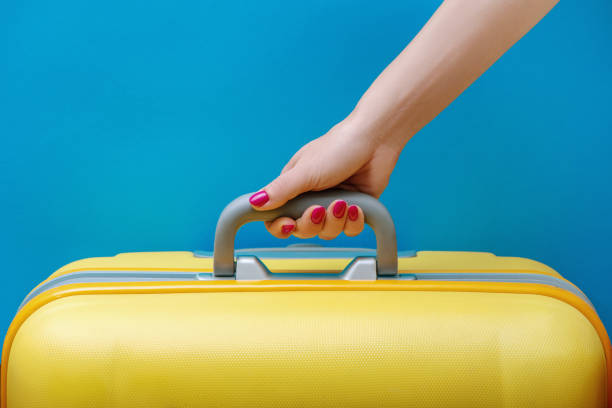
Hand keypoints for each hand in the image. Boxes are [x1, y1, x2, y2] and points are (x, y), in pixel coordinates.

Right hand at [248, 117, 402, 238]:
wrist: (375, 140)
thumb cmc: (338, 147)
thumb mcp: (305, 171)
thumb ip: (280, 190)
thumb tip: (254, 203)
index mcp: (293, 188)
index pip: (276, 217)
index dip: (280, 226)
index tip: (288, 225)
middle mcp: (311, 198)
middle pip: (302, 229)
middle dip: (311, 224)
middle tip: (320, 209)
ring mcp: (333, 205)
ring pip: (327, 232)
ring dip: (335, 222)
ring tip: (343, 203)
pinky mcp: (354, 209)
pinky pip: (349, 229)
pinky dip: (353, 222)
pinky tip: (355, 207)